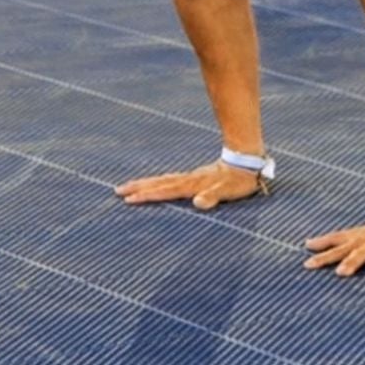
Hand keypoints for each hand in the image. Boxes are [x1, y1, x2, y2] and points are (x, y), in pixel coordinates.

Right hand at [116, 160, 265, 209]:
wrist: (247, 162)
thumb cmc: (239, 181)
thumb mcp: (229, 191)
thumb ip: (214, 197)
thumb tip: (198, 202)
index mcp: (192, 185)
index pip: (165, 191)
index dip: (148, 195)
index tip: (129, 199)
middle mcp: (188, 180)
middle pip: (158, 183)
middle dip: (138, 187)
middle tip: (117, 191)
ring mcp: (190, 177)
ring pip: (163, 180)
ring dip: (145, 183)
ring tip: (128, 187)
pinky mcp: (195, 177)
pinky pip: (171, 180)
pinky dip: (158, 182)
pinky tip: (155, 184)